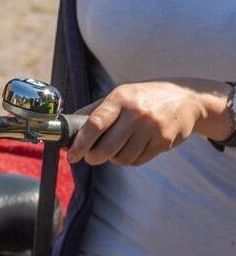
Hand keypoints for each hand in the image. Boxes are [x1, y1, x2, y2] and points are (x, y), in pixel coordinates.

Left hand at [68, 79, 208, 166]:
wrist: (185, 99)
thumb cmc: (144, 97)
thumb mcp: (120, 95)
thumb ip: (95, 109)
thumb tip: (70, 125)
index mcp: (119, 99)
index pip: (95, 124)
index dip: (81, 143)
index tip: (71, 155)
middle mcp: (135, 114)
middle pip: (107, 147)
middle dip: (94, 157)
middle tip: (89, 158)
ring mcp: (151, 129)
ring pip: (123, 157)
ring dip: (113, 159)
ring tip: (112, 151)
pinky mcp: (164, 142)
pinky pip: (138, 160)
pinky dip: (129, 160)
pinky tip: (129, 150)